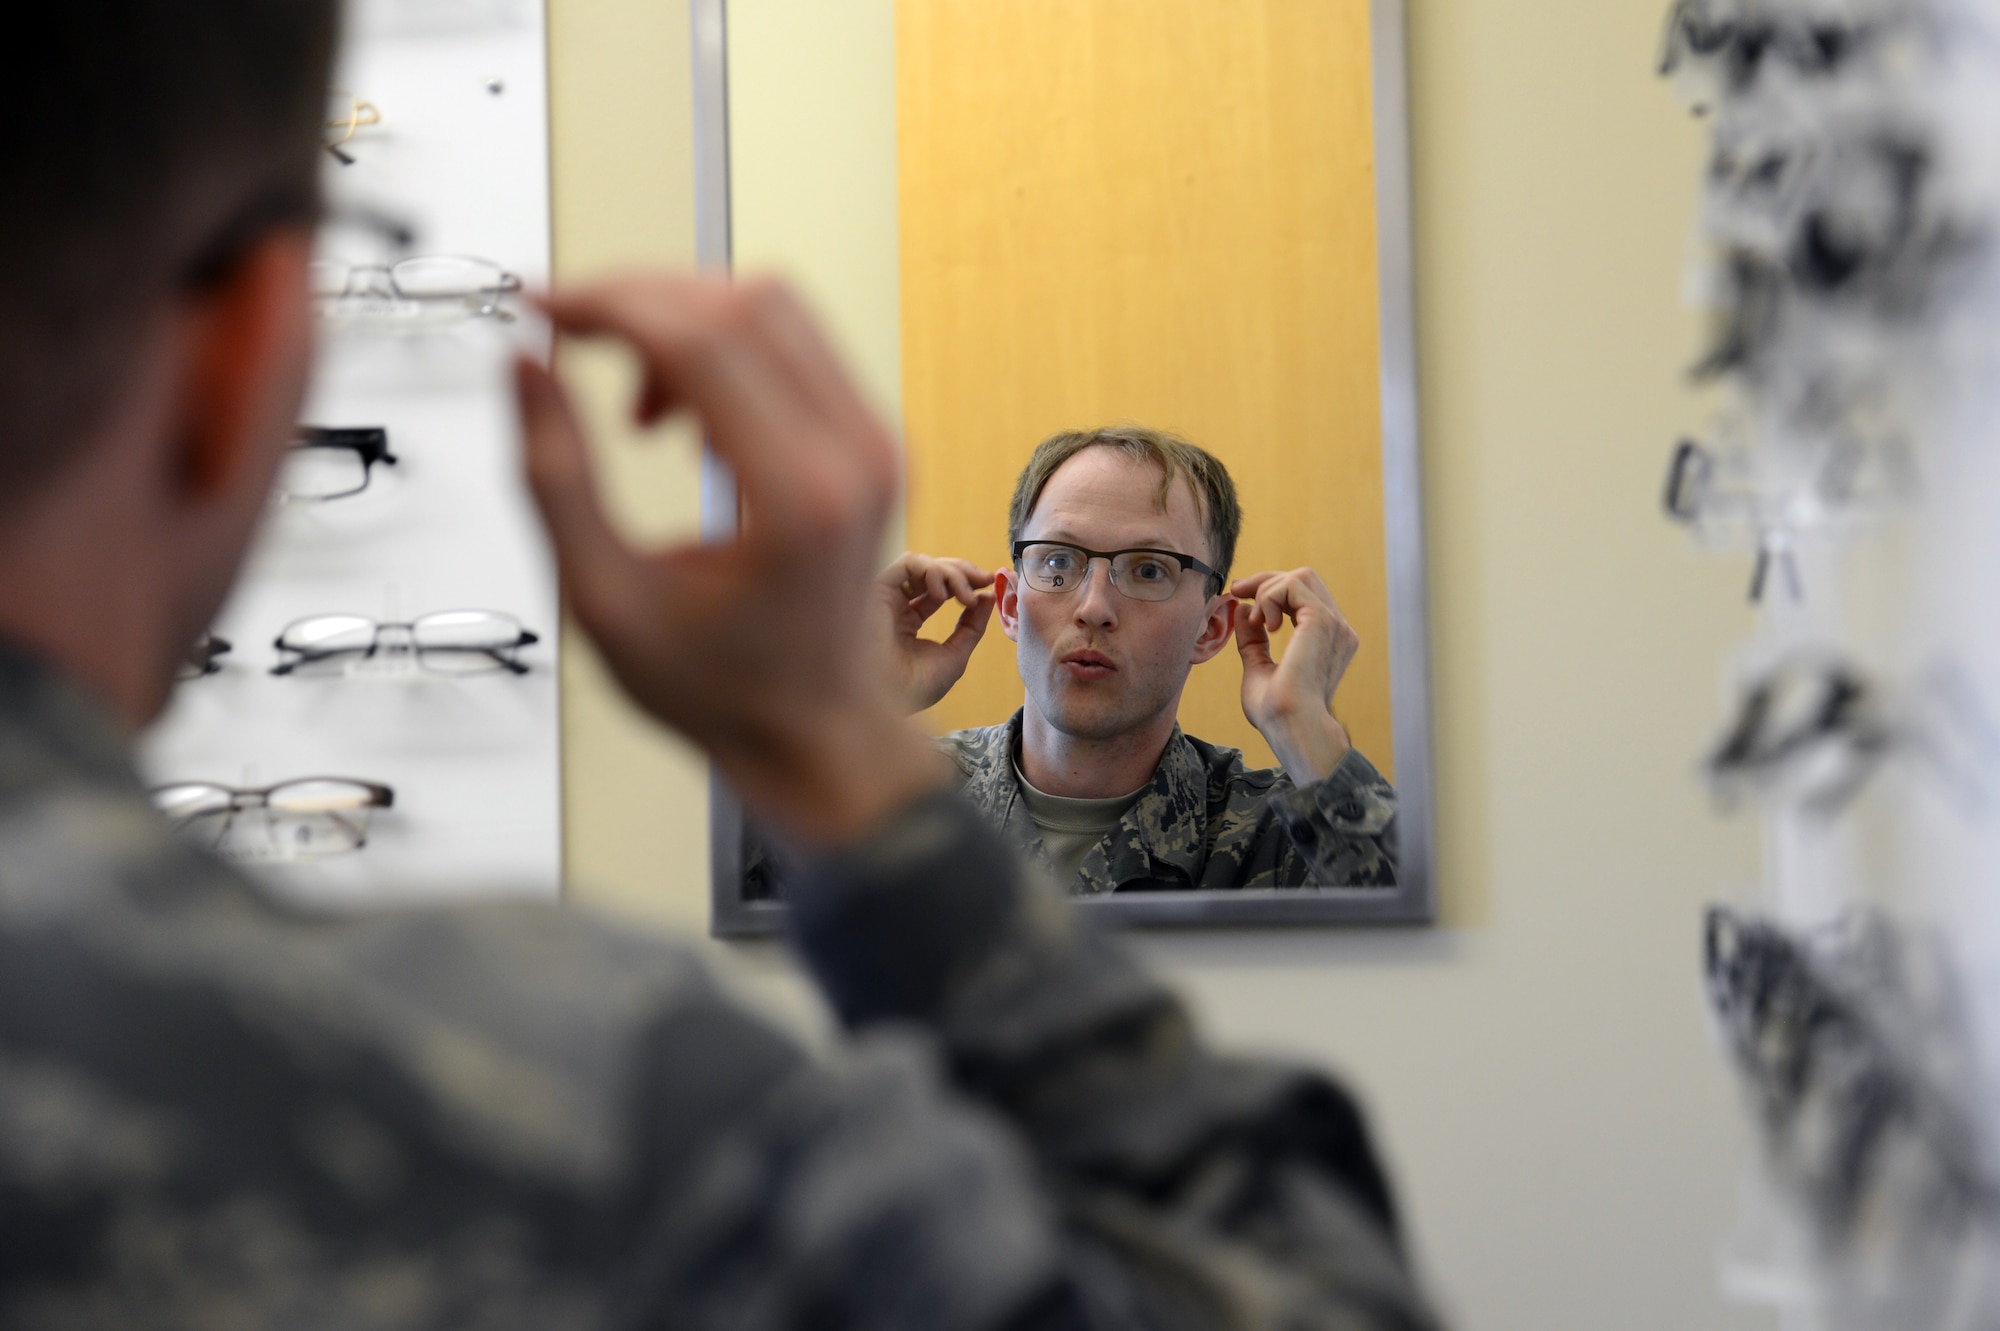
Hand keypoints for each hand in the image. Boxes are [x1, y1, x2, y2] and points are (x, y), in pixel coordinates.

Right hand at [516, 272, 948, 848]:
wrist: (815, 730)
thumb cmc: (727, 689)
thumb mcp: (606, 600)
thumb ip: (555, 479)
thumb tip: (523, 369)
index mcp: (800, 497)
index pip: (706, 339)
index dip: (609, 304)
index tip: (544, 310)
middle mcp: (855, 455)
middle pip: (744, 301)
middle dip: (641, 302)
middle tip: (571, 339)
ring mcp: (874, 442)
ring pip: (774, 308)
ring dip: (683, 328)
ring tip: (636, 415)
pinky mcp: (870, 440)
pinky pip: (795, 346)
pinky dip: (723, 353)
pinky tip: (682, 424)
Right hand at [878, 553, 994, 712]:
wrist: (889, 702)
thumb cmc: (916, 687)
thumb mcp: (955, 655)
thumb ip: (972, 625)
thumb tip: (988, 597)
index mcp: (907, 622)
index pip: (938, 590)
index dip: (966, 582)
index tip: (989, 584)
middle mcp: (894, 607)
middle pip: (930, 572)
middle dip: (962, 571)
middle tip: (983, 579)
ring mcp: (885, 598)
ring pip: (920, 564)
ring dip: (950, 572)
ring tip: (964, 595)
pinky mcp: (876, 590)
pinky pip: (906, 563)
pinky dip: (931, 570)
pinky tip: (942, 594)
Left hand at [1233, 568, 1358, 784]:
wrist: (1291, 727)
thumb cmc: (1276, 712)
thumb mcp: (1258, 667)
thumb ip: (1253, 640)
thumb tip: (1243, 611)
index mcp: (1327, 640)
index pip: (1303, 596)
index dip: (1270, 589)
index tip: (1240, 595)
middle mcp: (1337, 629)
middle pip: (1304, 578)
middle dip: (1266, 580)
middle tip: (1237, 591)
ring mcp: (1334, 624)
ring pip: (1300, 577)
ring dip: (1268, 589)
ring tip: (1256, 620)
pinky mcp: (1322, 620)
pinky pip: (1293, 585)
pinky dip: (1269, 597)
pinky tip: (1262, 623)